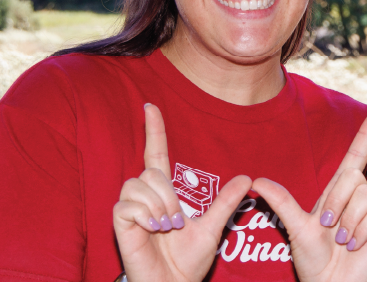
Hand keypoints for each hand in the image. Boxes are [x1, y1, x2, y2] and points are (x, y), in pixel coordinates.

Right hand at [113, 103, 252, 281]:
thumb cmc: (188, 260)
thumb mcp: (213, 227)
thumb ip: (225, 202)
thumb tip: (246, 177)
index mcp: (165, 194)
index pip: (155, 154)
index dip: (154, 131)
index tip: (151, 106)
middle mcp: (145, 197)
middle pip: (150, 171)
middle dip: (169, 195)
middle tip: (177, 221)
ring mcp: (131, 209)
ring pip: (138, 184)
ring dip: (159, 206)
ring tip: (166, 228)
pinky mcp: (119, 223)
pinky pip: (128, 206)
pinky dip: (146, 216)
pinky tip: (153, 230)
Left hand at [251, 110, 366, 281]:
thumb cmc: (312, 259)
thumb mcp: (294, 227)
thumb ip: (280, 202)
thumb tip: (255, 180)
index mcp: (338, 194)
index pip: (355, 158)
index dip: (366, 135)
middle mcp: (358, 199)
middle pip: (354, 176)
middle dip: (337, 202)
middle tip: (328, 226)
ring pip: (365, 196)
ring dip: (347, 223)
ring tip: (341, 240)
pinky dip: (359, 233)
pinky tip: (353, 245)